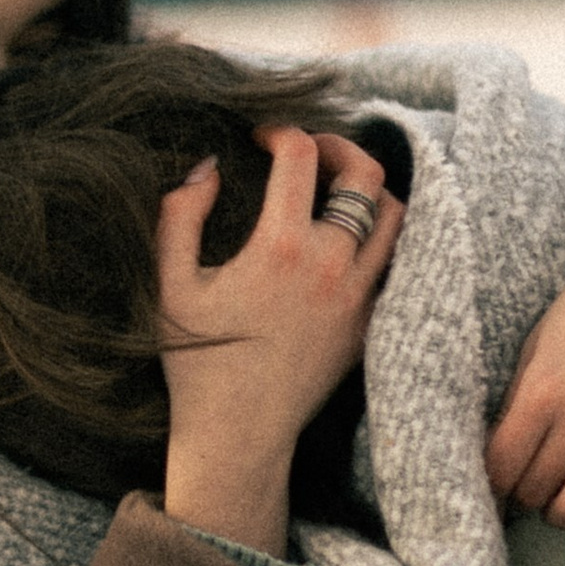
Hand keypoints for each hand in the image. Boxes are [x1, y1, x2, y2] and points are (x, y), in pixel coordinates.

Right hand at [157, 131, 402, 556]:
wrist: (238, 435)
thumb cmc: (196, 362)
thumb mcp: (168, 285)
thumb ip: (180, 214)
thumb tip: (207, 167)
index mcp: (280, 248)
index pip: (300, 156)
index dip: (281, 131)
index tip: (262, 138)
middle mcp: (331, 266)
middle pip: (365, 173)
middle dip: (337, 145)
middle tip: (311, 150)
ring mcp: (358, 296)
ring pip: (395, 215)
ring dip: (369, 189)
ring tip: (336, 189)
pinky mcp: (369, 324)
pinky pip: (395, 262)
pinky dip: (381, 237)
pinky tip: (349, 237)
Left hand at [486, 212, 564, 565]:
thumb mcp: (541, 340)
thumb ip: (519, 398)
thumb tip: (494, 457)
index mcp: (541, 391)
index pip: (497, 468)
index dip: (486, 488)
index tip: (483, 491)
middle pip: (532, 492)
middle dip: (521, 496)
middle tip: (522, 488)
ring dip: (557, 512)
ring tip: (555, 497)